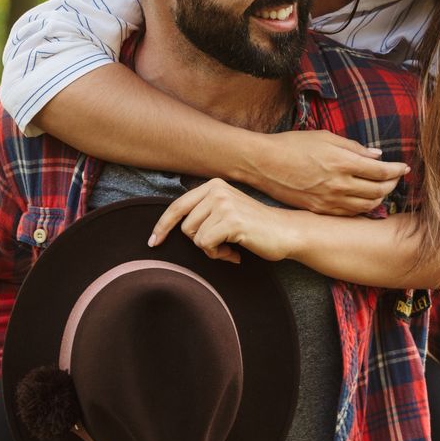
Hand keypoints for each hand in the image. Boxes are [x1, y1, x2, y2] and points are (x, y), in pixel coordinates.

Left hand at [148, 179, 302, 263]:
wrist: (286, 232)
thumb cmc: (254, 227)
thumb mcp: (226, 211)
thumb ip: (203, 213)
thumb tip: (169, 228)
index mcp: (213, 185)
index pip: (177, 206)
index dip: (162, 226)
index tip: (153, 242)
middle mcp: (217, 190)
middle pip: (185, 226)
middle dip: (199, 242)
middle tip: (221, 245)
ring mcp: (225, 204)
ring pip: (195, 237)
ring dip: (211, 249)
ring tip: (230, 246)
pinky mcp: (232, 221)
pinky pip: (207, 245)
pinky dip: (219, 255)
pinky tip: (235, 252)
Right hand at [246, 130, 407, 215]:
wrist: (265, 164)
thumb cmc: (293, 145)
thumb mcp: (325, 137)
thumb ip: (353, 147)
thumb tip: (376, 156)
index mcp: (343, 163)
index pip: (381, 171)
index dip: (397, 170)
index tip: (405, 167)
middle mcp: (339, 185)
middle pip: (378, 191)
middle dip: (392, 184)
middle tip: (396, 177)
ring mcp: (330, 201)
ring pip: (367, 206)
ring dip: (380, 198)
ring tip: (383, 189)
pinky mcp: (320, 210)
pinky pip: (350, 213)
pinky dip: (363, 207)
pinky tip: (364, 199)